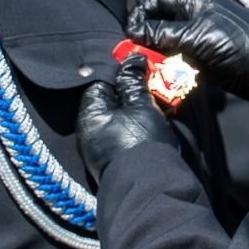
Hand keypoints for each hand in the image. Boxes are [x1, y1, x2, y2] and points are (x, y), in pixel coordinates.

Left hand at [77, 54, 174, 185]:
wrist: (150, 188)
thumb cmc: (142, 143)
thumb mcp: (141, 105)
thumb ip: (133, 81)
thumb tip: (131, 60)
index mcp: (90, 115)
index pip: (100, 82)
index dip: (120, 73)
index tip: (138, 66)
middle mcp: (89, 132)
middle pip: (110, 101)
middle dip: (131, 92)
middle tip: (153, 84)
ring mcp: (100, 148)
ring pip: (118, 118)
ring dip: (137, 110)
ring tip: (159, 103)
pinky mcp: (114, 160)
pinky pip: (123, 135)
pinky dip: (137, 127)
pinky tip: (153, 124)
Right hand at [126, 0, 248, 132]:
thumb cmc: (239, 44)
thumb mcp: (195, 36)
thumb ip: (162, 34)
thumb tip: (133, 34)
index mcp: (196, 0)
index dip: (141, 13)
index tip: (132, 35)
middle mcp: (199, 16)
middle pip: (162, 23)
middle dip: (149, 39)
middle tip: (141, 57)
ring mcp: (205, 40)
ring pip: (171, 46)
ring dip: (161, 59)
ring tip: (156, 72)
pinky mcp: (210, 62)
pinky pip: (183, 64)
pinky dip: (174, 72)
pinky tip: (171, 81)